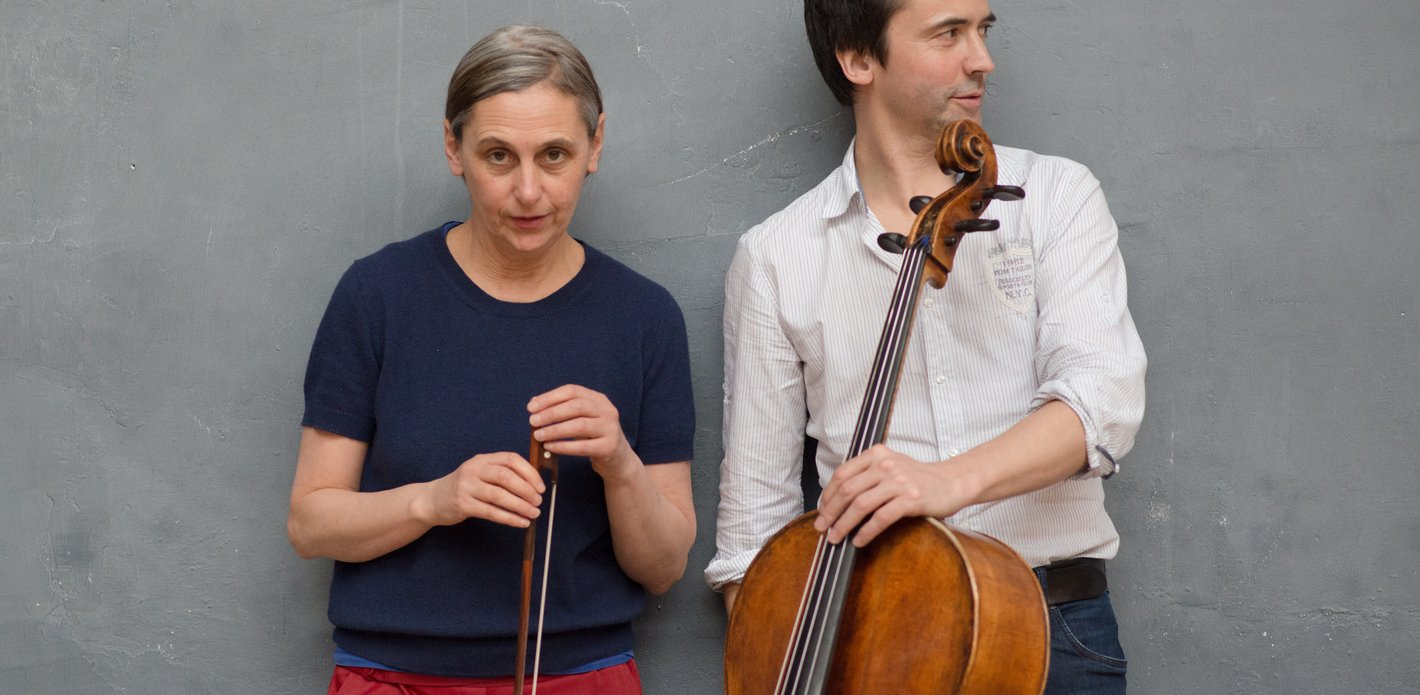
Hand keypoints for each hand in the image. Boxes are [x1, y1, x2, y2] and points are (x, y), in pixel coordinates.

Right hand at [420, 452, 544, 527]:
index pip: (510, 459)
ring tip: (534, 513)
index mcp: (482, 459)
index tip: (540, 486)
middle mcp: (474, 470)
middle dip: (526, 489)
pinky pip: (491, 512)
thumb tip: (534, 484)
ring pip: (499, 496)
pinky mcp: (463, 504)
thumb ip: (502, 473)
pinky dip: (509, 518)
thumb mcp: (481, 473)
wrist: (433, 500)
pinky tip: (521, 522)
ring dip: (520, 506)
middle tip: (538, 501)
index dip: (529, 472)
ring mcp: (466, 487)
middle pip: (506, 476)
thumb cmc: (465, 487)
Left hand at [528, 385, 634, 479]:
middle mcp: (607, 410)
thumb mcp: (581, 418)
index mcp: (598, 399)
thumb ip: (561, 409)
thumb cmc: (593, 436)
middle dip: (551, 413)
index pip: (572, 391)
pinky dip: (563, 446)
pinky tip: (550, 447)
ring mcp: (610, 428)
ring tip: (538, 435)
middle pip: (576, 406)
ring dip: (555, 430)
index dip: (550, 397)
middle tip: (533, 421)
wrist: (617, 458)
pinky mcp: (609, 447)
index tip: (531, 407)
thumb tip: (534, 402)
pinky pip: (582, 446)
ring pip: (580, 426)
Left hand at [812, 444, 974, 546]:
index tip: (821, 511)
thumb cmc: (918, 478)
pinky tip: (859, 541)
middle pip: (847, 490)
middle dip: (830, 512)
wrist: (952, 482)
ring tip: (836, 538)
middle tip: (822, 529)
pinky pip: (881, 518)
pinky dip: (866, 532)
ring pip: (860, 505)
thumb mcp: (890, 466)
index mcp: (876, 455)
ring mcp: (899, 482)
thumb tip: (836, 500)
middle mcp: (886, 465)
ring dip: (844, 525)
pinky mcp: (911, 499)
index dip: (827, 495)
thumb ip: (866, 475)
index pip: (842, 474)